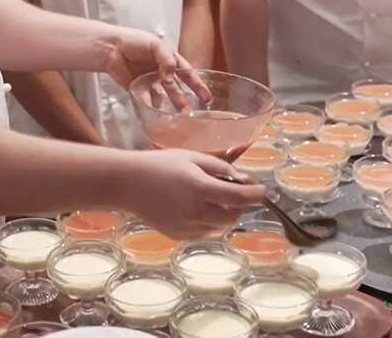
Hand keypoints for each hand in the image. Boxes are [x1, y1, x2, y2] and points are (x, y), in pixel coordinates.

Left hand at [100, 28, 212, 106]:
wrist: (110, 47)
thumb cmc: (134, 41)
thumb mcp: (155, 45)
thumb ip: (166, 59)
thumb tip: (172, 77)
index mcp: (170, 59)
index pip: (187, 73)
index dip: (197, 84)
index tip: (206, 96)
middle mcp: (162, 72)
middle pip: (178, 88)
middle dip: (186, 99)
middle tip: (193, 112)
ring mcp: (151, 81)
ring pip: (164, 96)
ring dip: (171, 105)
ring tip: (178, 115)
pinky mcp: (138, 89)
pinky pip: (147, 99)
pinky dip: (152, 106)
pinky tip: (157, 112)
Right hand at [120, 149, 265, 238]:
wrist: (127, 184)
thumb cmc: (159, 165)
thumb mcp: (191, 157)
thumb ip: (219, 167)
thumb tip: (240, 178)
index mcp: (200, 188)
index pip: (239, 197)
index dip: (256, 194)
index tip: (263, 191)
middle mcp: (196, 211)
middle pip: (233, 216)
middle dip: (238, 205)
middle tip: (232, 191)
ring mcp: (187, 226)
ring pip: (219, 227)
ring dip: (223, 214)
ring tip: (210, 197)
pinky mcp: (179, 235)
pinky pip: (203, 232)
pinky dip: (208, 222)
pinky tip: (195, 207)